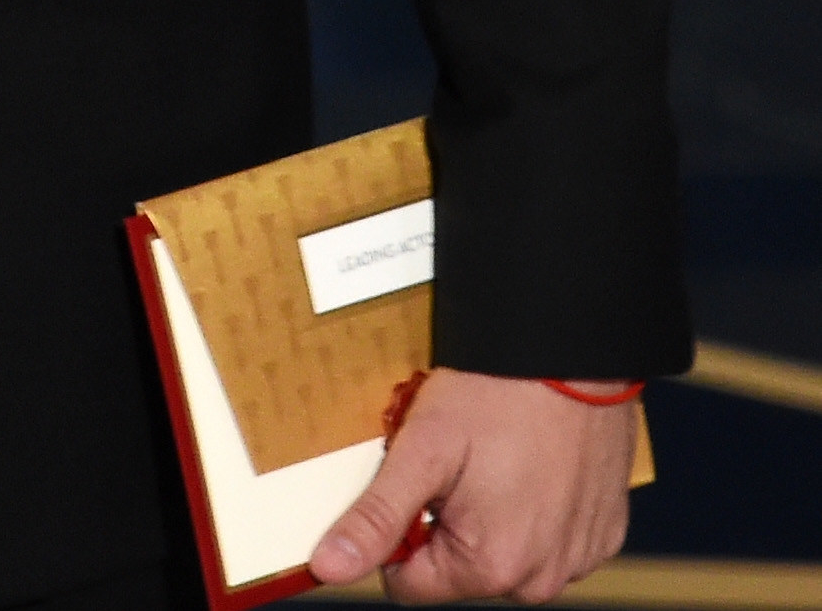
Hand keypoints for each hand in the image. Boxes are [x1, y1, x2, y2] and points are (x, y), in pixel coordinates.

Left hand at [309, 370, 637, 603]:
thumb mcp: (422, 448)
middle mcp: (540, 580)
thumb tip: (329, 566)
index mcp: (490, 568)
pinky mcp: (604, 534)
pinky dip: (535, 507)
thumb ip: (375, 516)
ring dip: (492, 514)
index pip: (408, 583)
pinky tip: (532, 462)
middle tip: (458, 459)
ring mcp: (578, 559)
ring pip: (504, 554)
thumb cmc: (499, 392)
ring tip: (498, 455)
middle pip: (458, 568)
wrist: (571, 350)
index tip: (412, 480)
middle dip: (448, 519)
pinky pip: (551, 538)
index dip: (398, 530)